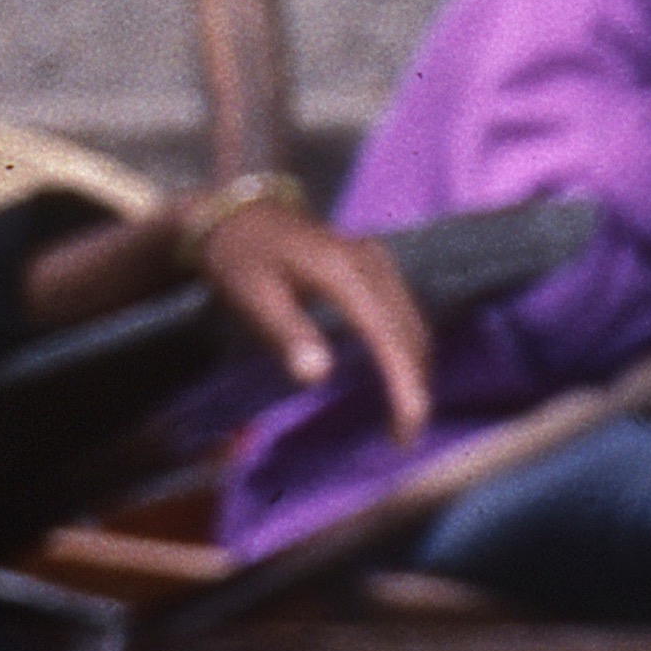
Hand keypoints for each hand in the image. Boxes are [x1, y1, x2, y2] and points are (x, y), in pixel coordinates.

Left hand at [200, 203, 432, 436]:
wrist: (235, 214)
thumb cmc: (237, 257)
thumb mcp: (250, 295)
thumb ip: (285, 333)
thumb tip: (319, 376)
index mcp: (345, 272)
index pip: (388, 336)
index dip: (404, 386)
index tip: (406, 429)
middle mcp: (373, 264)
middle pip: (412, 334)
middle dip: (416, 386)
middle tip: (403, 436)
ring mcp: (379, 263)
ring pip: (413, 325)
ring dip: (415, 370)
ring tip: (403, 414)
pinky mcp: (376, 268)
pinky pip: (404, 315)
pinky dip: (406, 350)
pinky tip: (396, 375)